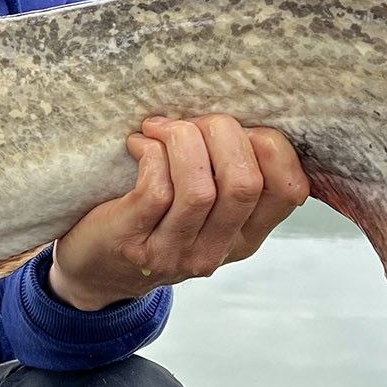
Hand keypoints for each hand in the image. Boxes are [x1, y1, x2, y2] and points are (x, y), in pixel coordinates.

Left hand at [47, 115, 309, 311]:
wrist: (96, 270)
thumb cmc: (155, 220)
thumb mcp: (208, 210)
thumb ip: (232, 175)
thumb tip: (244, 116)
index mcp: (247, 236)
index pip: (290, 189)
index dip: (273, 146)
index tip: (239, 128)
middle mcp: (217, 250)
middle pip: (244, 183)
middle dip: (222, 133)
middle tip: (192, 122)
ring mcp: (174, 252)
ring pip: (199, 188)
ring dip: (181, 140)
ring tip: (159, 129)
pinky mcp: (134, 243)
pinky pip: (156, 188)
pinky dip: (150, 153)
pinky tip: (139, 144)